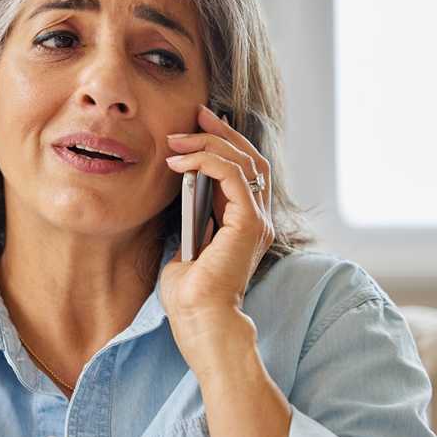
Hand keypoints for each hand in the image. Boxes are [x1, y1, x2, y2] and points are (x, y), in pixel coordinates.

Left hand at [159, 105, 273, 331]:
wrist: (199, 321)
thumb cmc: (189, 294)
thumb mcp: (188, 245)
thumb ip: (194, 218)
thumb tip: (182, 190)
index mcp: (247, 224)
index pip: (245, 171)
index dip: (224, 143)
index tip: (198, 124)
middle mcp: (259, 219)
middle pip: (250, 159)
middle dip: (221, 132)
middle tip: (195, 115)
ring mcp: (258, 221)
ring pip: (243, 162)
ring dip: (208, 144)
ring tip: (176, 140)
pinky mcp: (249, 223)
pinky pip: (232, 176)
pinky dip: (205, 161)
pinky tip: (179, 162)